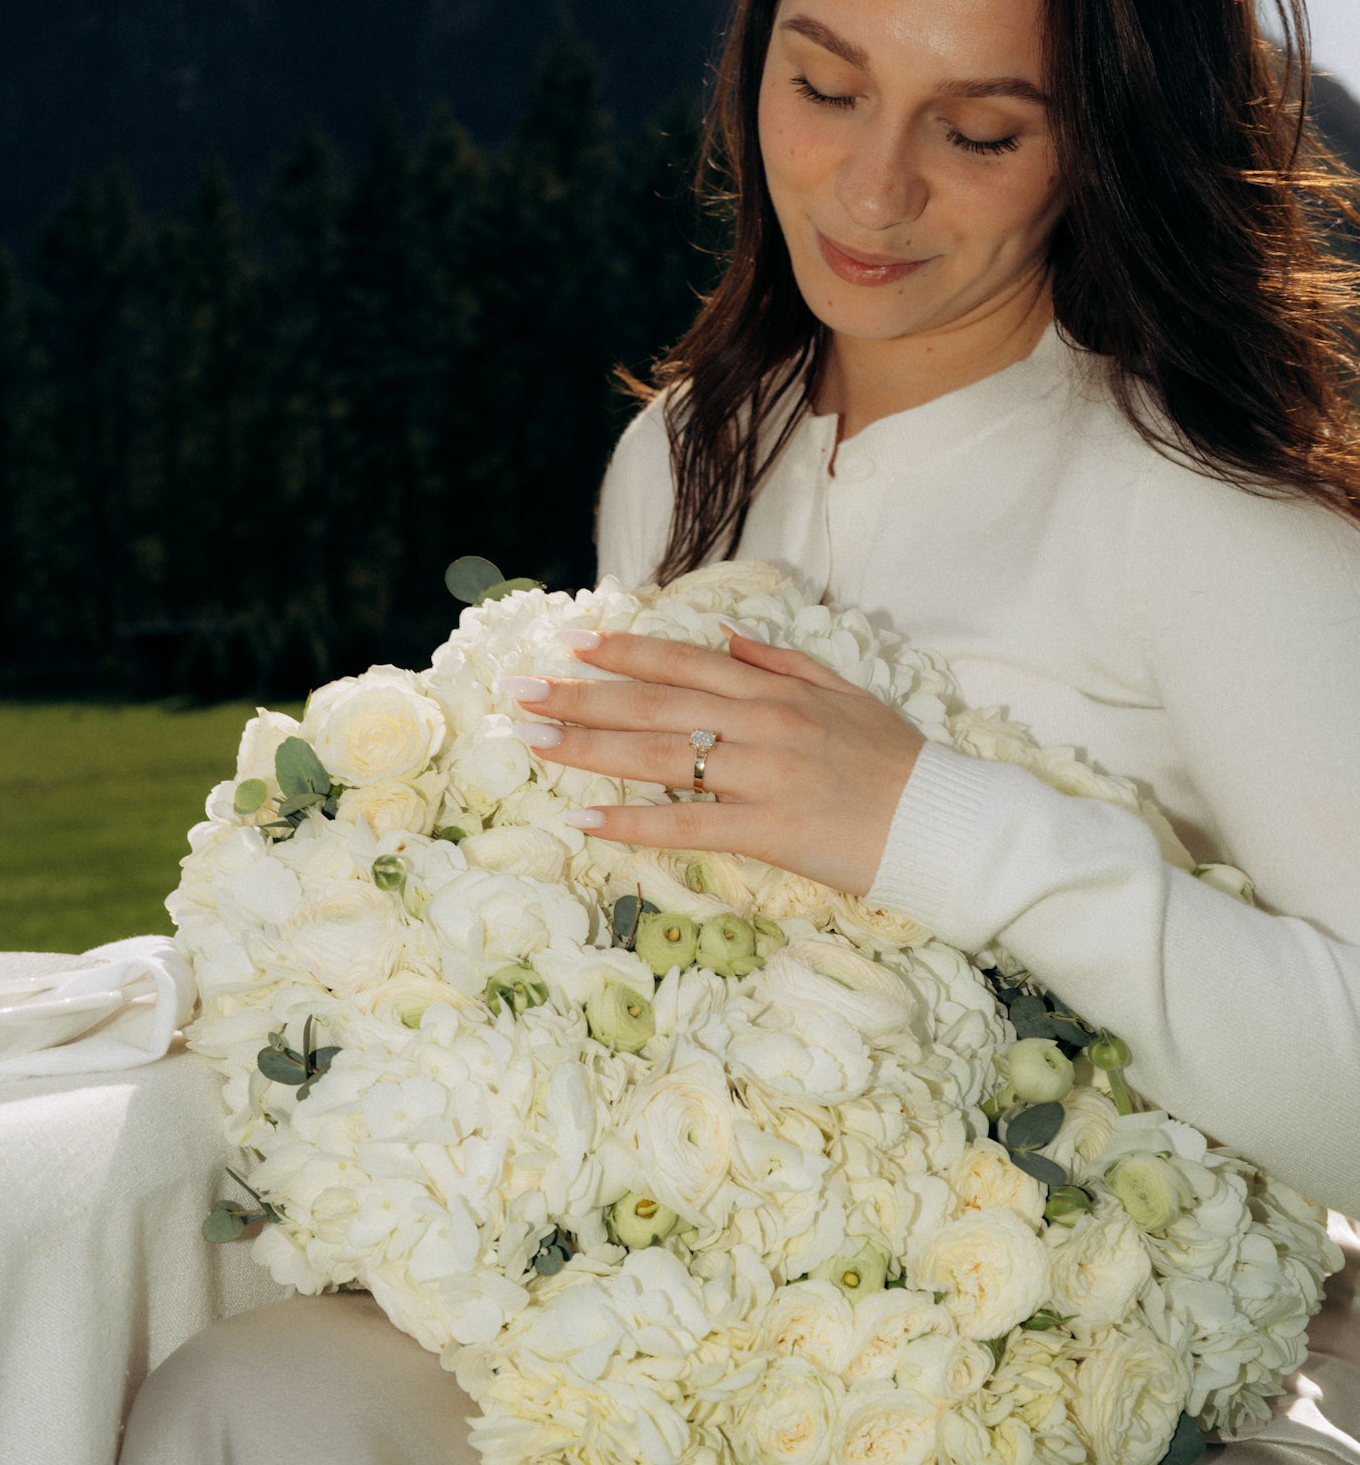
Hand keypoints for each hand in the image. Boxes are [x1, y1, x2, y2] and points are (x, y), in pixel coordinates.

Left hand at [506, 627, 923, 897]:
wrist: (943, 821)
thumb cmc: (894, 760)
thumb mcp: (842, 693)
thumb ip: (780, 661)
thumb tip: (724, 635)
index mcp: (775, 689)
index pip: (681, 663)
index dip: (621, 652)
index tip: (569, 644)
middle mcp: (762, 722)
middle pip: (654, 706)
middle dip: (581, 696)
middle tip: (521, 692)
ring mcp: (763, 774)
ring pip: (660, 757)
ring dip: (589, 748)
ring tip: (534, 742)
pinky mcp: (769, 828)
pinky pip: (689, 824)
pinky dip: (635, 823)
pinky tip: (587, 820)